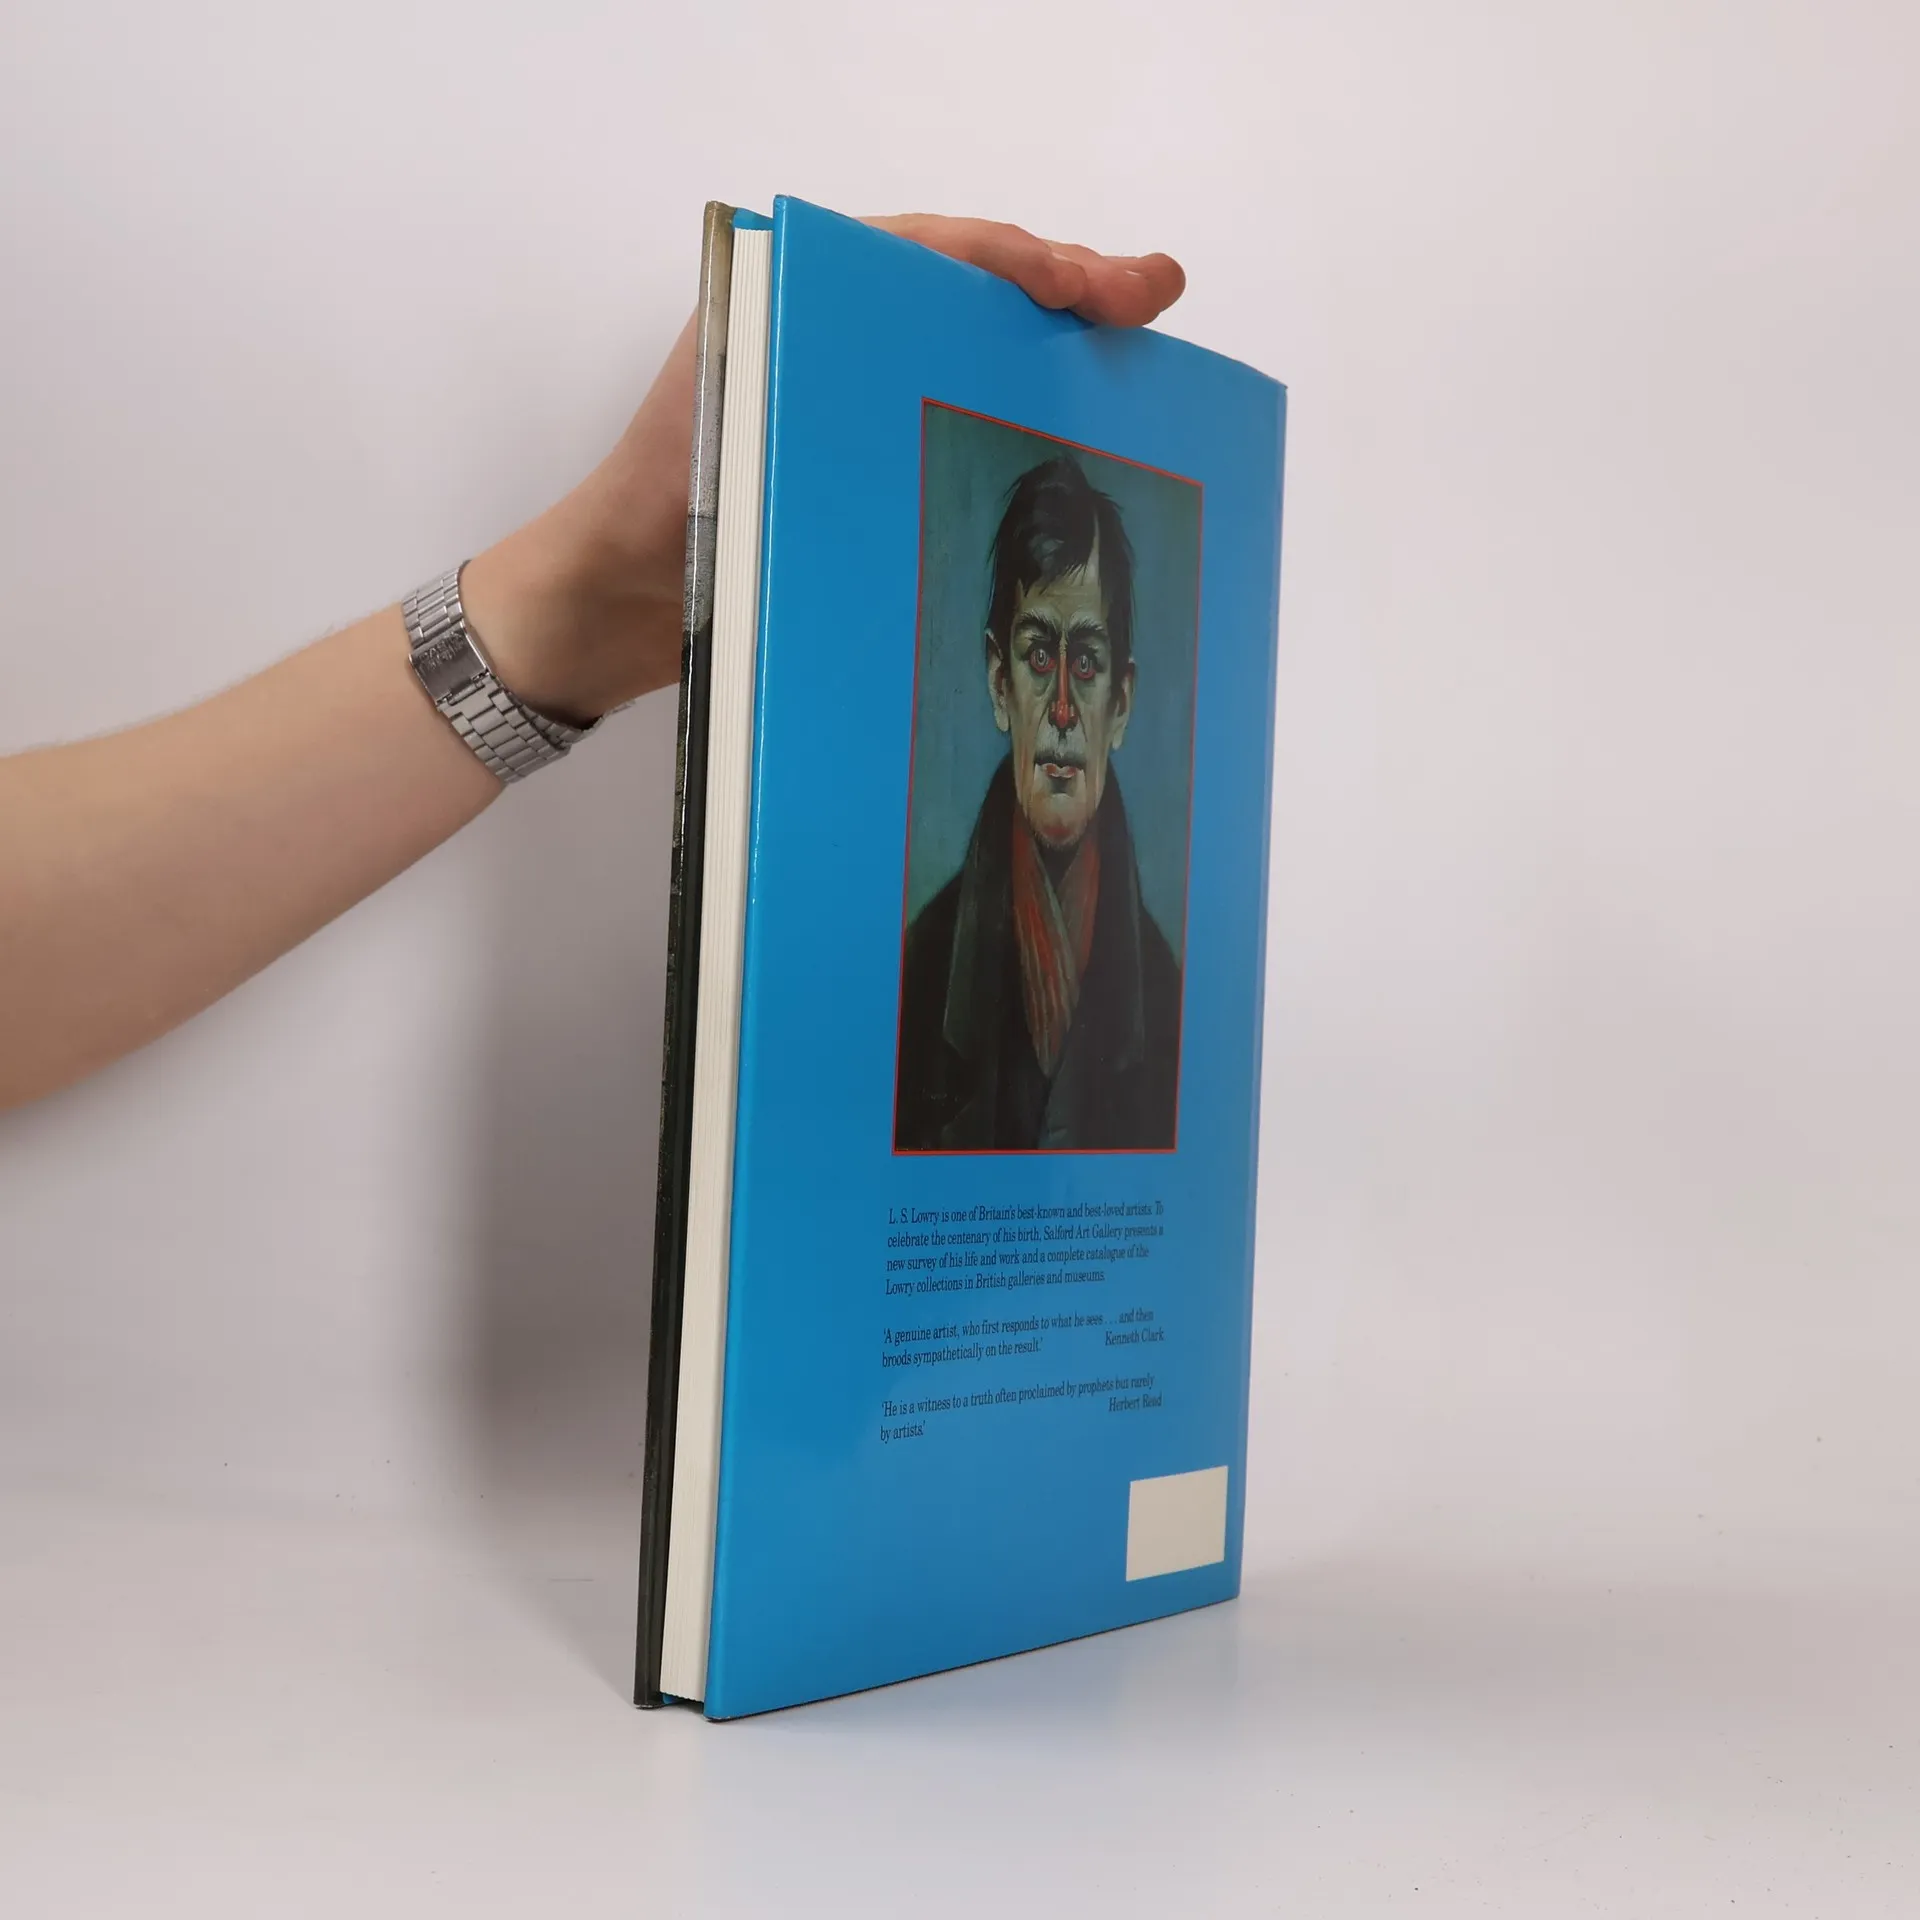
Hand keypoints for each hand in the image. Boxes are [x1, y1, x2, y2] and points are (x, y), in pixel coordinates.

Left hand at [463, 216, 1185, 724]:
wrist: (601, 610)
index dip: (1032, 261)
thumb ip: (798, 367)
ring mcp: (846, 408)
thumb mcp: (723, 428)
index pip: (938, 255)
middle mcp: (829, 344)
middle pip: (969, 295)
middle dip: (1067, 292)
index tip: (1107, 288)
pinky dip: (1011, 431)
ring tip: (1136, 369)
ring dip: (1052, 363)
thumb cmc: (644, 518)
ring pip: (970, 361)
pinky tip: (1071, 456)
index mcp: (796, 305)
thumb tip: (920, 324)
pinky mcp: (855, 471)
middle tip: (1152, 300)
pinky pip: (947, 431)